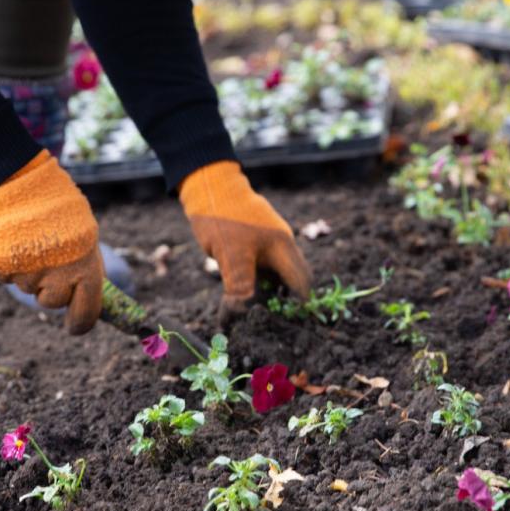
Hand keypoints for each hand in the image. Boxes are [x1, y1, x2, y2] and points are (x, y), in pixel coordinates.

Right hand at [0, 151, 103, 334]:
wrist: (17, 178)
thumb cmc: (56, 203)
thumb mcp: (84, 232)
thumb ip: (83, 263)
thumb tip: (86, 292)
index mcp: (85, 267)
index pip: (86, 312)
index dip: (80, 322)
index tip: (74, 326)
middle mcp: (56, 276)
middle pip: (50, 301)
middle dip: (49, 287)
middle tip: (49, 259)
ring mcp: (26, 274)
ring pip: (26, 286)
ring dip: (28, 270)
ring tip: (29, 238)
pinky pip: (4, 274)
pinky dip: (5, 261)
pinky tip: (10, 237)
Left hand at [179, 160, 310, 319]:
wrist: (207, 184)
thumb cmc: (223, 219)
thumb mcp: (232, 258)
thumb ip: (240, 290)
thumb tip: (238, 319)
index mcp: (283, 248)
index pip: (302, 284)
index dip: (299, 307)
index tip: (289, 327)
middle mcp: (281, 244)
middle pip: (292, 280)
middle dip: (284, 303)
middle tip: (268, 323)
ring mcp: (267, 240)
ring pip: (275, 274)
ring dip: (267, 293)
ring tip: (253, 314)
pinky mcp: (253, 239)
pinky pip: (261, 266)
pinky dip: (255, 282)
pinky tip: (241, 295)